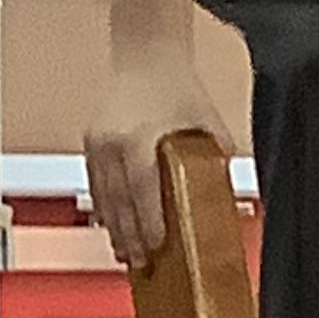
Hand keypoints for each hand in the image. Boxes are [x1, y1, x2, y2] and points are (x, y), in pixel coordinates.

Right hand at [86, 51, 232, 271]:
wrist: (144, 54)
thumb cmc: (175, 84)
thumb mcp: (206, 119)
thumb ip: (216, 154)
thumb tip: (227, 188)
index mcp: (139, 138)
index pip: (143, 192)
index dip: (149, 224)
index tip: (157, 247)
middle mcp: (113, 143)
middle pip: (119, 203)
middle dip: (130, 238)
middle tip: (142, 263)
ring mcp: (97, 144)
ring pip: (103, 199)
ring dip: (115, 230)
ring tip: (127, 256)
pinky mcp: (90, 144)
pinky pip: (95, 187)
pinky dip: (105, 210)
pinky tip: (114, 228)